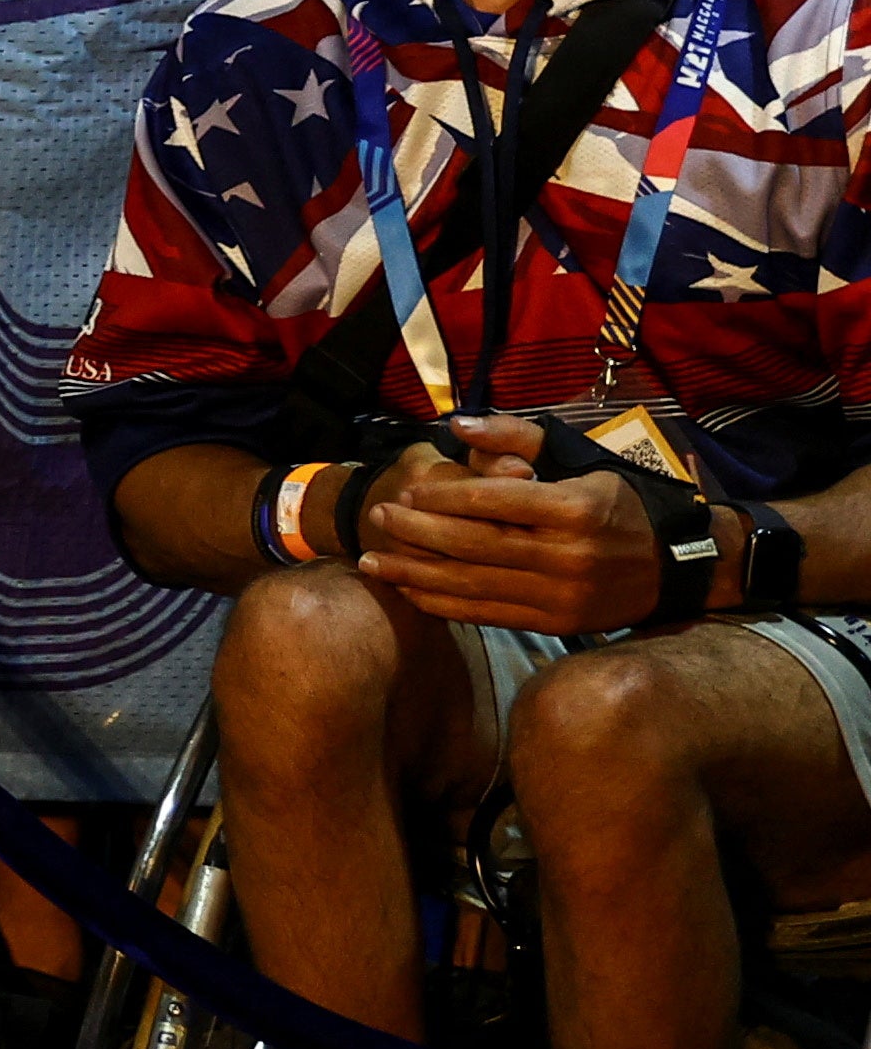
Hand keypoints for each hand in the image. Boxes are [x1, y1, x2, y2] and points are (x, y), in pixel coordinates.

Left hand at [349, 416, 666, 635]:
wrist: (676, 566)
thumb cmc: (618, 500)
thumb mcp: (578, 458)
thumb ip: (517, 437)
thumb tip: (457, 425)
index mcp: (575, 508)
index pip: (494, 502)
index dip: (443, 497)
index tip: (407, 492)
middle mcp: (568, 556)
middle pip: (475, 545)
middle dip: (417, 533)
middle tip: (378, 518)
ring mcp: (562, 595)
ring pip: (474, 585)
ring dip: (416, 574)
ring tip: (373, 561)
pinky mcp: (556, 623)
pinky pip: (488, 615)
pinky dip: (444, 604)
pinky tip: (409, 591)